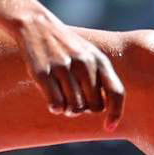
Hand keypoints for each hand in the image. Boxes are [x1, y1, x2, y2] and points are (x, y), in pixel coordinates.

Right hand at [14, 12, 125, 129]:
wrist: (37, 26)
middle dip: (85, 110)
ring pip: (74, 107)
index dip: (115, 113)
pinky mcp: (43, 73)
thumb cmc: (67, 46)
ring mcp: (63, 68)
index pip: (116, 93)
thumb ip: (101, 78)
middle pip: (94, 106)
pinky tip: (52, 103)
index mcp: (99, 60)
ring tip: (62, 100)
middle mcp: (84, 63)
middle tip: (75, 102)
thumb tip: (106, 109)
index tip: (109, 128)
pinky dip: (56, 108)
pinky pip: (56, 104)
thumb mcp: (89, 55)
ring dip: (68, 110)